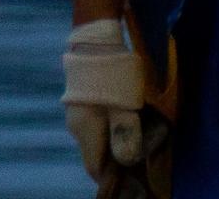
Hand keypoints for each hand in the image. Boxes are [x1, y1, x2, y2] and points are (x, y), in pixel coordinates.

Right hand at [61, 16, 165, 193]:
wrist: (94, 41)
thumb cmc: (112, 76)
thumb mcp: (125, 106)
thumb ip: (126, 135)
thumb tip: (127, 160)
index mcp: (86, 131)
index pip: (94, 168)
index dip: (112, 178)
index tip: (134, 178)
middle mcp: (76, 126)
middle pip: (97, 154)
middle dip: (117, 161)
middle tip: (142, 159)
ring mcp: (76, 113)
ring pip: (97, 140)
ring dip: (115, 145)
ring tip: (138, 140)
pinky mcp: (81, 102)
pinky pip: (96, 126)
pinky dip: (110, 131)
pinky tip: (127, 123)